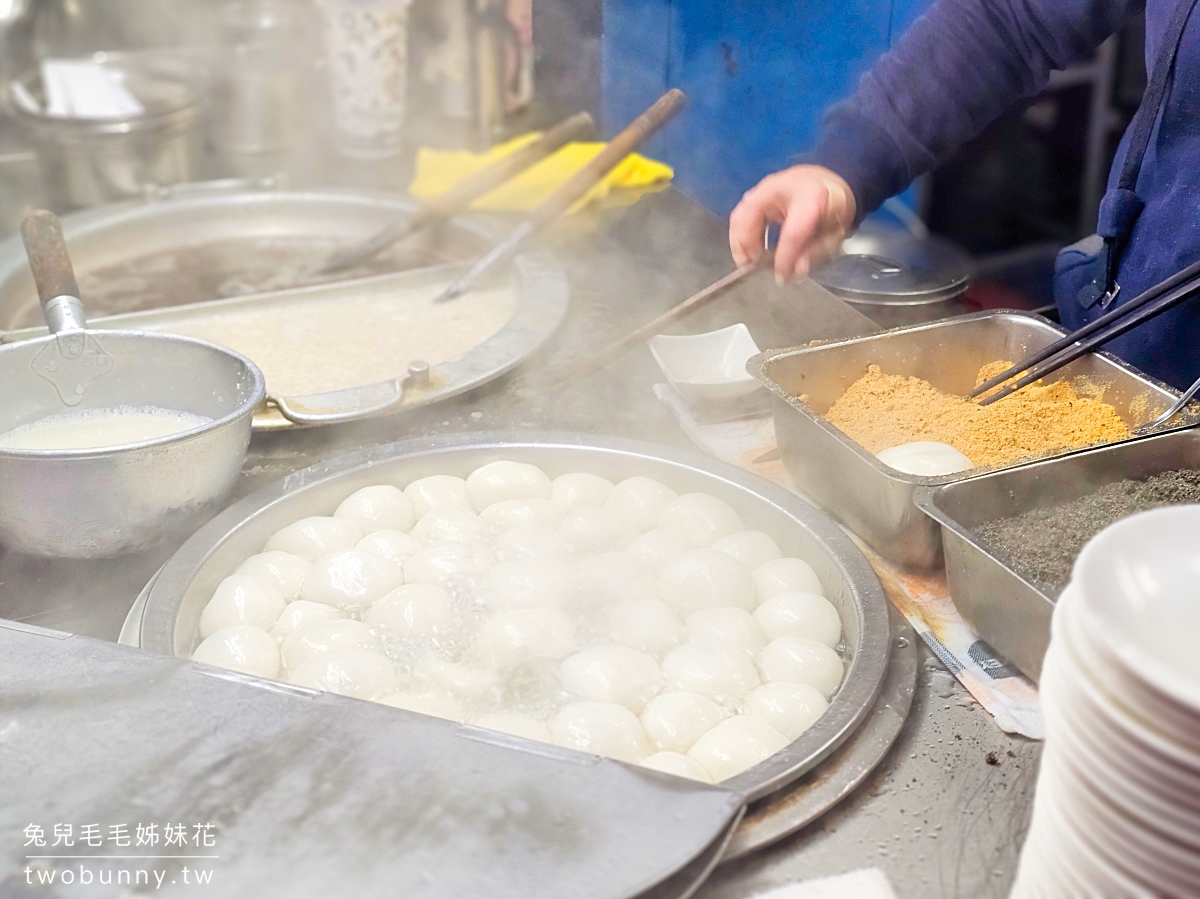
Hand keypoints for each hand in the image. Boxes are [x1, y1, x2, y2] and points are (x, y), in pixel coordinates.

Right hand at [729, 165, 855, 283]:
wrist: (831, 181)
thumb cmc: (834, 208)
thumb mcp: (835, 232)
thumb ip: (816, 252)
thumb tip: (795, 271)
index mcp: (811, 196)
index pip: (792, 232)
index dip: (784, 257)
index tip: (781, 276)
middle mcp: (783, 186)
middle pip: (751, 216)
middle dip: (747, 245)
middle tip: (752, 267)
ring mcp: (766, 186)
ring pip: (740, 214)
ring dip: (739, 241)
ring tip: (747, 260)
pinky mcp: (756, 192)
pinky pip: (740, 214)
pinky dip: (740, 234)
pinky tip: (747, 249)